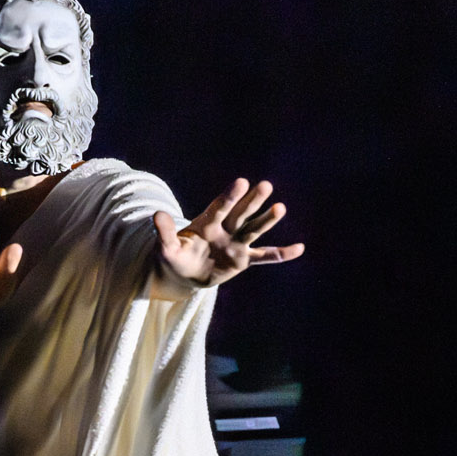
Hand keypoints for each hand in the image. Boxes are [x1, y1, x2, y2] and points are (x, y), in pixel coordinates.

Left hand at [153, 178, 303, 289]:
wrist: (184, 273)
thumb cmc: (173, 257)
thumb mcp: (165, 248)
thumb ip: (165, 232)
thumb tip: (157, 214)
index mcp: (206, 224)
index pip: (220, 208)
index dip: (230, 197)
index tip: (241, 182)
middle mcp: (224, 229)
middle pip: (241, 214)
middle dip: (252, 201)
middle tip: (265, 185)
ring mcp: (236, 243)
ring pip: (254, 230)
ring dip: (267, 220)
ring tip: (281, 207)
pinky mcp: (243, 259)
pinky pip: (265, 256)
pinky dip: (281, 254)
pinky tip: (299, 248)